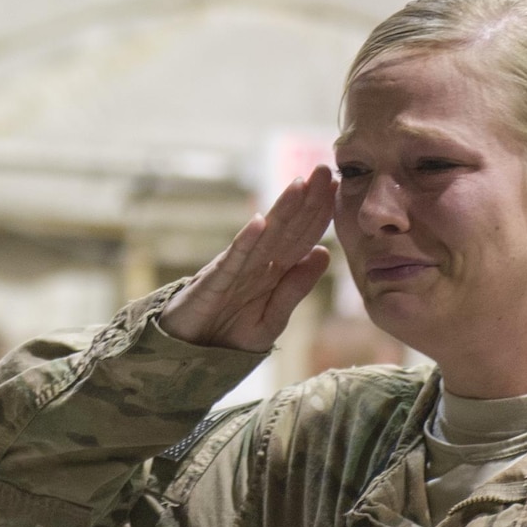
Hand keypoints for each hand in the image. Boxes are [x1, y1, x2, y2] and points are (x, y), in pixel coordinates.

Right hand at [158, 166, 334, 351]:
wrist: (188, 357)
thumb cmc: (228, 338)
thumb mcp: (272, 320)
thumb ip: (295, 289)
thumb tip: (324, 252)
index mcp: (274, 272)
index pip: (302, 237)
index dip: (319, 213)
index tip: (337, 186)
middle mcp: (257, 264)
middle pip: (287, 228)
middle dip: (307, 200)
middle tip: (324, 169)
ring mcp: (236, 270)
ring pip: (264, 237)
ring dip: (281, 210)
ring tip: (300, 185)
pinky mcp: (214, 282)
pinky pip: (232, 260)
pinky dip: (245, 242)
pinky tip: (258, 223)